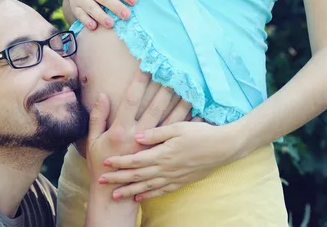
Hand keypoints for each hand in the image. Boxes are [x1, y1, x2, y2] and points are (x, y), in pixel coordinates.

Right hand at [86, 71, 190, 198]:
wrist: (111, 194)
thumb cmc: (100, 164)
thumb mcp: (93, 140)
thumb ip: (98, 117)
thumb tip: (102, 95)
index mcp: (120, 130)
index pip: (130, 100)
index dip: (138, 83)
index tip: (145, 67)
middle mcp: (137, 138)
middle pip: (154, 108)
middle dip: (163, 90)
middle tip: (174, 73)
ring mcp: (150, 148)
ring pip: (168, 122)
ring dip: (178, 105)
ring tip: (189, 89)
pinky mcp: (159, 157)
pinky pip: (174, 138)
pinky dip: (184, 126)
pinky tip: (195, 114)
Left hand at [99, 120, 246, 200]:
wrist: (224, 148)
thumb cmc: (201, 133)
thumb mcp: (178, 128)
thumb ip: (156, 133)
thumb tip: (137, 136)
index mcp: (163, 154)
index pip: (135, 160)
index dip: (119, 162)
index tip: (106, 163)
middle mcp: (165, 169)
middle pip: (137, 176)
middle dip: (118, 179)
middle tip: (102, 181)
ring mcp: (173, 177)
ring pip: (147, 187)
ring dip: (130, 191)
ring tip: (116, 195)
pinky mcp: (181, 182)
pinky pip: (161, 191)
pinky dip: (149, 195)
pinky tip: (140, 198)